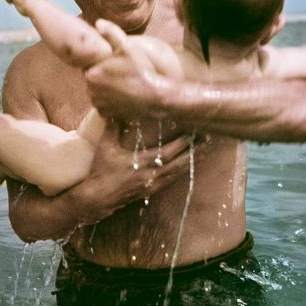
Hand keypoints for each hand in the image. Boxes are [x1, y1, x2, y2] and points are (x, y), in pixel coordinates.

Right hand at [72, 121, 208, 224]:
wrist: (96, 198)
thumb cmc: (100, 171)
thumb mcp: (105, 147)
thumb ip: (112, 126)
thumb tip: (114, 107)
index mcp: (142, 164)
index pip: (168, 152)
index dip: (182, 143)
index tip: (194, 131)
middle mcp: (151, 176)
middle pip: (179, 163)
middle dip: (194, 151)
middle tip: (209, 139)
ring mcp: (153, 185)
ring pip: (178, 173)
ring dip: (193, 161)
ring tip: (206, 151)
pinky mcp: (151, 190)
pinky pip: (172, 180)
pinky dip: (183, 171)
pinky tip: (190, 165)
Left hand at [84, 19, 165, 118]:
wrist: (155, 97)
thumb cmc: (141, 71)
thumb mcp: (128, 48)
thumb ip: (111, 33)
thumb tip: (98, 23)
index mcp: (91, 73)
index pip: (90, 66)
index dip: (102, 64)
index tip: (114, 64)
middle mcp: (90, 90)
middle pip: (93, 80)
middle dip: (102, 76)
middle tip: (120, 74)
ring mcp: (97, 104)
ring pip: (97, 92)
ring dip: (105, 89)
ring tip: (122, 85)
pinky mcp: (105, 114)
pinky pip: (103, 105)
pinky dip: (110, 102)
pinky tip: (122, 96)